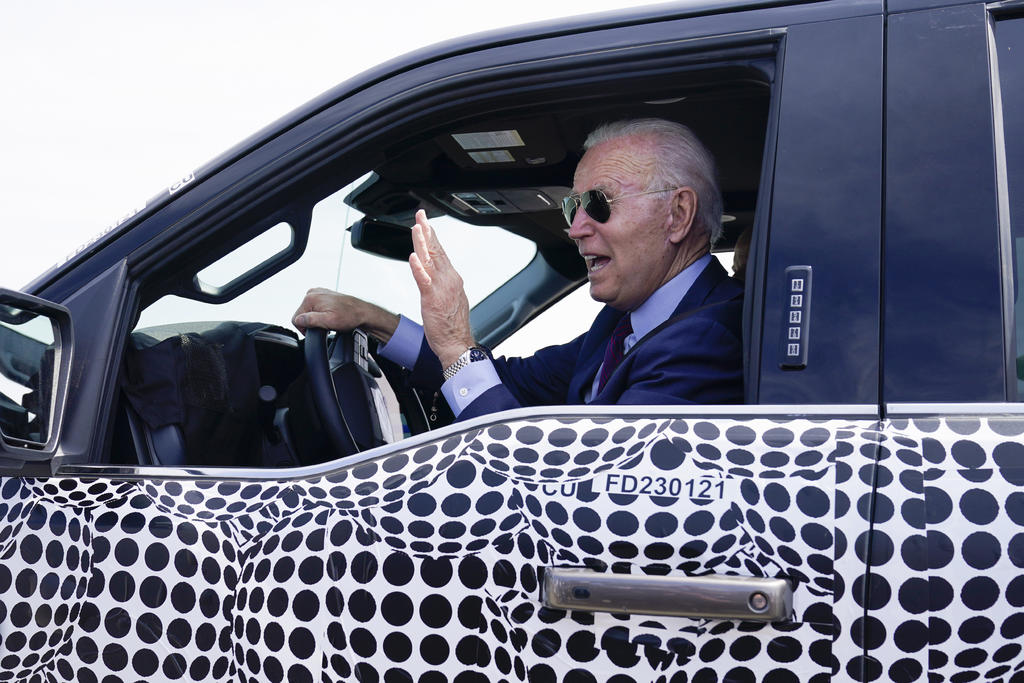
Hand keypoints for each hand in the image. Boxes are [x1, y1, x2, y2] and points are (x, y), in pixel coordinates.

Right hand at [292, 288, 398, 342]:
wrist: (363, 312)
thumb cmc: (349, 316)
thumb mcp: (328, 321)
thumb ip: (310, 320)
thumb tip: (298, 320)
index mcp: (310, 298)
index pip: (296, 319)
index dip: (305, 329)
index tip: (317, 330)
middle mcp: (312, 293)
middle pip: (302, 315)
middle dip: (312, 323)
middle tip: (326, 326)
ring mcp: (318, 293)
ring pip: (309, 312)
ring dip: (317, 319)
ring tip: (330, 321)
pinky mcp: (324, 295)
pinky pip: (315, 309)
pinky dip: (321, 314)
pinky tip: (331, 316)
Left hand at [408, 210, 474, 366]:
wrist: (457, 344)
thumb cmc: (452, 325)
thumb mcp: (449, 298)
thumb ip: (442, 283)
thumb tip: (434, 274)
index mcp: (452, 279)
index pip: (440, 253)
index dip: (432, 237)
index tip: (426, 224)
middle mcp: (448, 280)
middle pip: (436, 251)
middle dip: (427, 232)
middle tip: (421, 216)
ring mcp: (441, 289)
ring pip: (430, 261)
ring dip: (423, 243)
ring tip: (417, 228)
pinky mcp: (432, 300)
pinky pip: (424, 281)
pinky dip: (418, 269)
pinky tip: (413, 258)